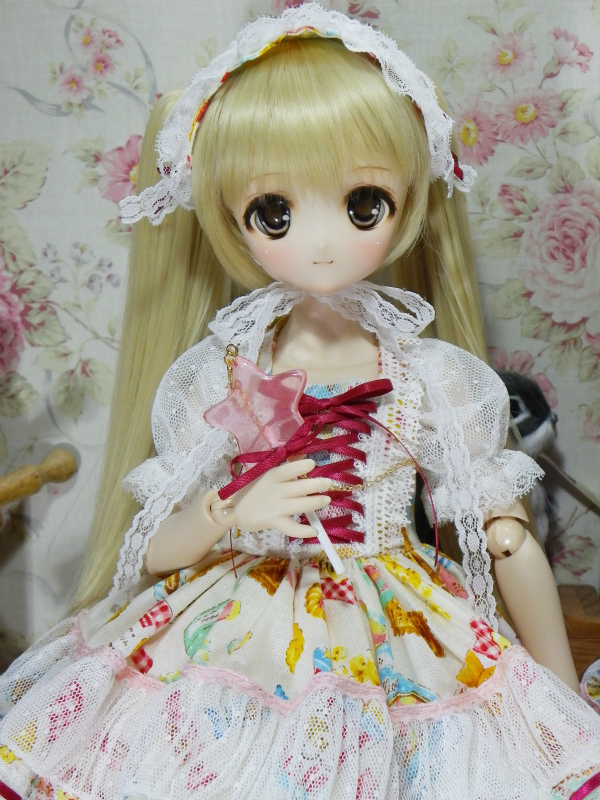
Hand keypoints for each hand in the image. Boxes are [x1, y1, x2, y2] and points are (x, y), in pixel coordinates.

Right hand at [210, 459, 331, 537]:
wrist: (235, 509)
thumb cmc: (254, 489)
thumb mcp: (264, 473)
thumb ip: (284, 467)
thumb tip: (304, 454)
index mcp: (272, 476)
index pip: (286, 470)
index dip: (299, 467)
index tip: (312, 464)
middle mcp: (275, 491)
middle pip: (297, 488)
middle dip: (314, 485)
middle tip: (328, 483)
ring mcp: (275, 507)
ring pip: (298, 505)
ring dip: (314, 503)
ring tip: (326, 500)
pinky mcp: (274, 521)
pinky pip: (290, 528)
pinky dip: (302, 531)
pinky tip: (314, 531)